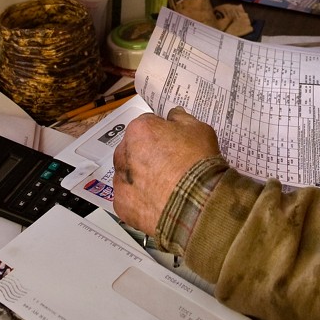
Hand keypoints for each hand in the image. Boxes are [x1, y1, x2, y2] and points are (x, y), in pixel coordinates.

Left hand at [112, 107, 220, 234]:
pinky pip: (129, 198)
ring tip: (164, 185)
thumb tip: (174, 115)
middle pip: (133, 149)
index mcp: (139, 130)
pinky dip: (140, 199)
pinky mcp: (122, 204)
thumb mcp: (199, 129)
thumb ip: (181, 118)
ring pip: (128, 174)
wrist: (198, 203)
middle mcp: (124, 152)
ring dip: (140, 177)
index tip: (172, 143)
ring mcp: (121, 180)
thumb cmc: (198, 163)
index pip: (147, 125)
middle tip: (169, 165)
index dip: (161, 133)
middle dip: (147, 154)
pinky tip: (158, 200)